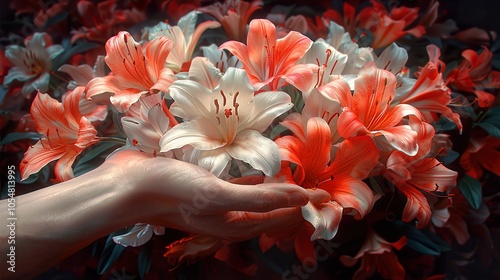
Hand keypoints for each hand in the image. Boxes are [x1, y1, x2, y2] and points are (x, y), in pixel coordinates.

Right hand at [104, 149, 330, 240]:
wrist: (128, 185)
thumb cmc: (173, 191)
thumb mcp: (219, 196)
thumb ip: (261, 198)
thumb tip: (302, 197)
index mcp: (236, 225)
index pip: (282, 216)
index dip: (306, 206)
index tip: (328, 195)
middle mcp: (229, 217)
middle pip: (272, 211)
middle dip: (296, 202)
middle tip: (318, 188)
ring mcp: (217, 202)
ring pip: (257, 199)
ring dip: (277, 191)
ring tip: (296, 179)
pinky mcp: (206, 186)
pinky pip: (239, 188)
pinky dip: (255, 182)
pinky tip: (260, 173)